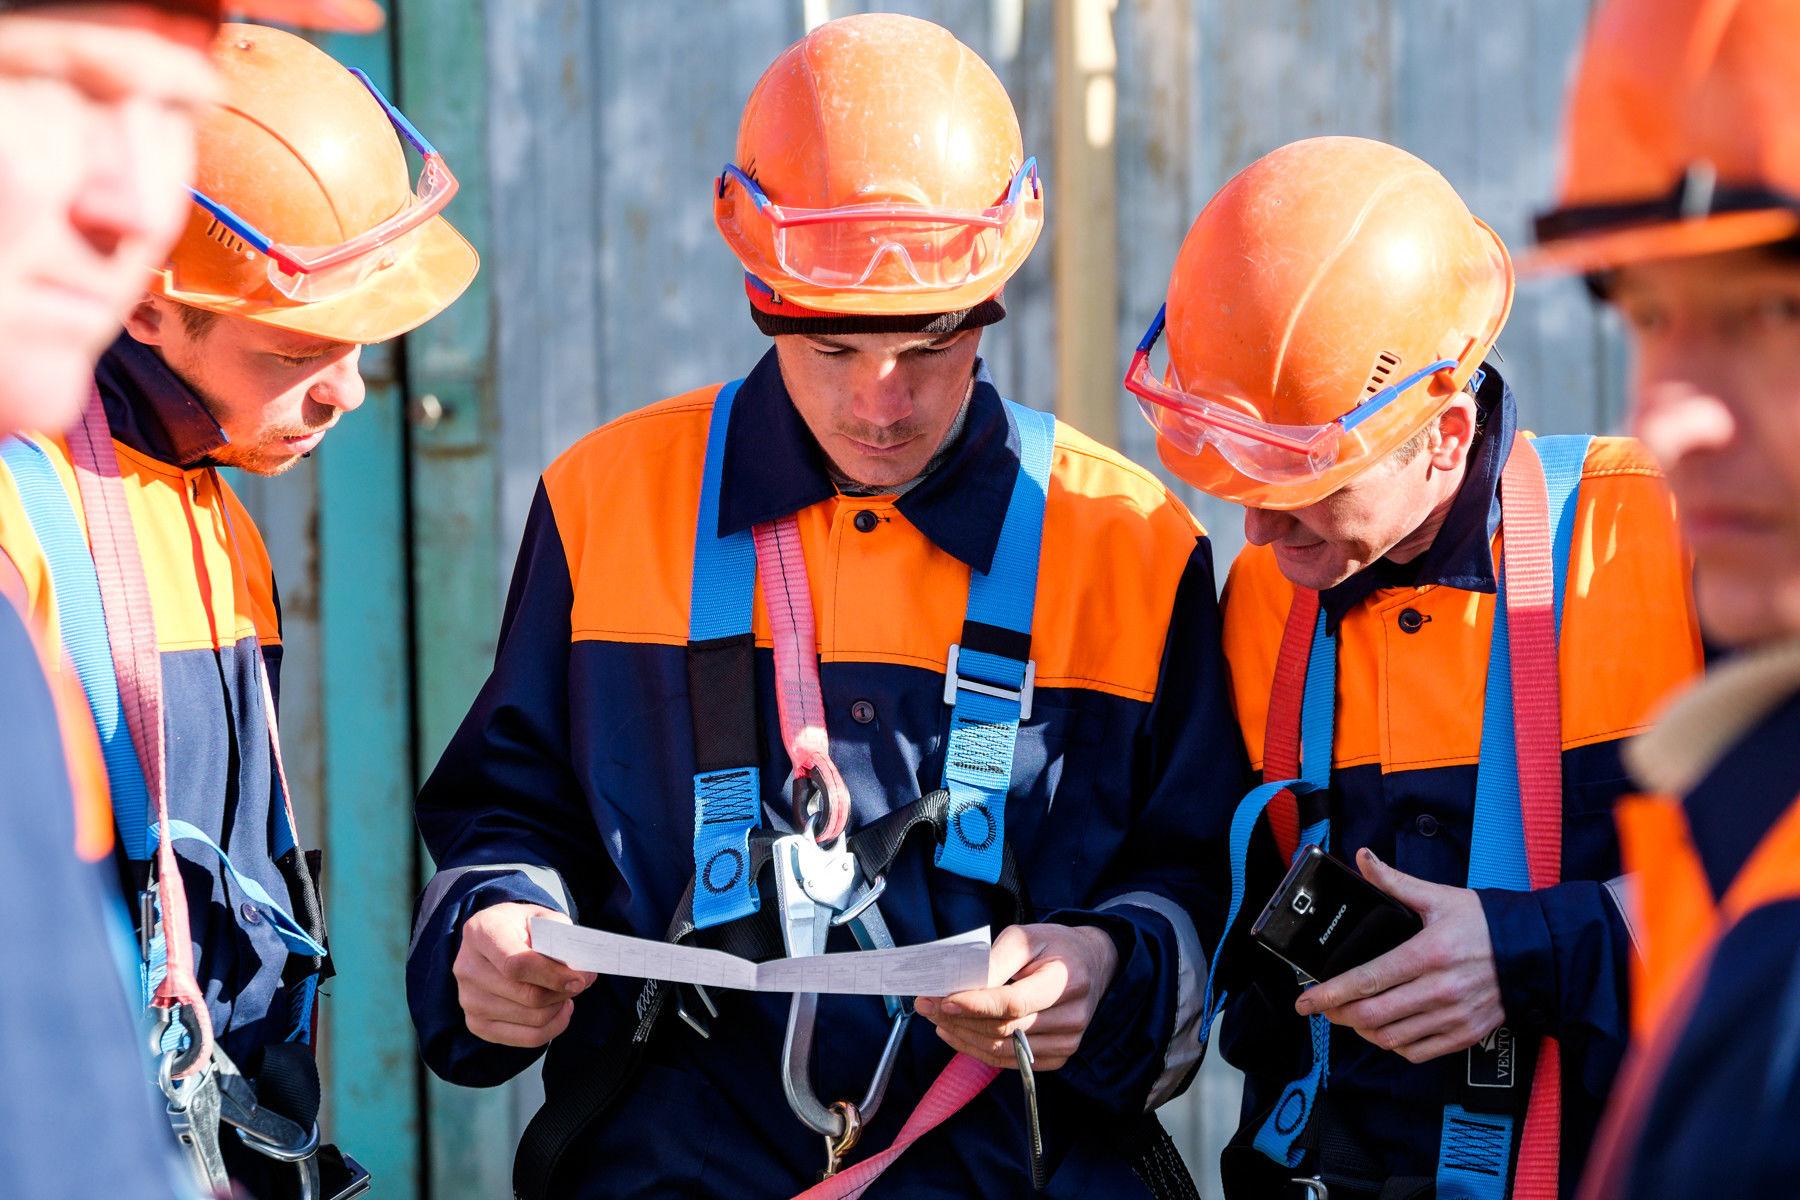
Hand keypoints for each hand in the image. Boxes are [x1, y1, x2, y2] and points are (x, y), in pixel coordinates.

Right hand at [454, 902, 597, 1047]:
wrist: (496, 939)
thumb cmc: (524, 928)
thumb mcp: (542, 918)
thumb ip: (560, 939)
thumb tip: (578, 971)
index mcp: (481, 932)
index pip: (516, 964)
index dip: (552, 975)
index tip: (579, 979)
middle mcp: (467, 967)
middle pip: (527, 995)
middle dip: (562, 992)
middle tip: (582, 982)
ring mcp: (468, 1000)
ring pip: (531, 1018)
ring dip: (559, 1007)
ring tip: (566, 991)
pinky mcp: (477, 1024)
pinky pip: (527, 1038)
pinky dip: (553, 1026)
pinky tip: (558, 1008)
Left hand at [913, 923, 1118, 1069]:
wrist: (1090, 965)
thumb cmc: (1053, 946)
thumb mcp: (1025, 936)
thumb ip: (995, 960)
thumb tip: (961, 985)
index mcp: (1067, 980)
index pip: (1014, 1002)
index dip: (975, 1004)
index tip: (943, 999)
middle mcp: (1072, 1016)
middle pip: (1004, 1028)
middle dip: (959, 1018)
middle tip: (926, 1004)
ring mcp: (1068, 1042)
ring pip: (1002, 1049)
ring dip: (962, 1036)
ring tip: (936, 1017)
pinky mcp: (1058, 1057)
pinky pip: (1009, 1061)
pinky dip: (977, 1049)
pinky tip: (956, 1033)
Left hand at [1294, 848, 1502, 1063]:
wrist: (1536, 953)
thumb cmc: (1484, 923)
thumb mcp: (1439, 897)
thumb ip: (1395, 882)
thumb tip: (1363, 859)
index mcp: (1428, 953)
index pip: (1367, 979)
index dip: (1330, 993)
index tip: (1305, 1001)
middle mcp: (1440, 990)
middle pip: (1372, 1015)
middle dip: (1338, 1014)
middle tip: (1323, 1007)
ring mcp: (1454, 1016)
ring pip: (1392, 1038)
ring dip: (1363, 1031)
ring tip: (1351, 1016)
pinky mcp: (1466, 1035)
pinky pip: (1418, 1052)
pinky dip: (1394, 1045)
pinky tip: (1385, 1030)